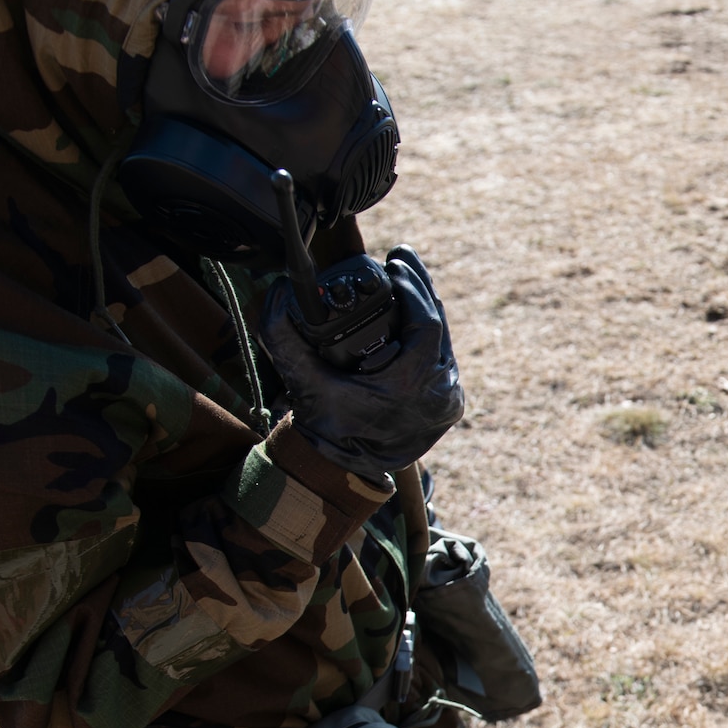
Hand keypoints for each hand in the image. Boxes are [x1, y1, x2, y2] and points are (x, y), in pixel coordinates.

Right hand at [261, 245, 463, 478]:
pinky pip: (444, 360)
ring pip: (444, 342)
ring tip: (408, 281)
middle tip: (402, 259)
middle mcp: (439, 392)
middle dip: (420, 288)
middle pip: (439, 326)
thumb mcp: (302, 380)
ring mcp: (449, 400)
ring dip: (426, 310)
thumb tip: (275, 293)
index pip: (427, 322)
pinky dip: (430, 336)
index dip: (414, 286)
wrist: (347, 468)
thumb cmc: (326, 426)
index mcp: (412, 385)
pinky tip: (417, 317)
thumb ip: (282, 336)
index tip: (396, 262)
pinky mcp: (451, 405)